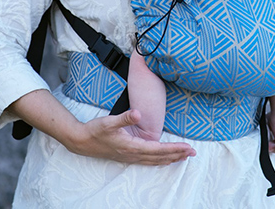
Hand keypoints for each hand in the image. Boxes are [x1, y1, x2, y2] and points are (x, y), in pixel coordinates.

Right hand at [69, 109, 196, 165]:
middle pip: (160, 157)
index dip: (174, 148)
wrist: (81, 141)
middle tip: (193, 153)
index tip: (188, 147)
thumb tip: (138, 113)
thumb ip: (124, 118)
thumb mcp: (109, 121)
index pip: (159, 149)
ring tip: (184, 157)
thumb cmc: (95, 130)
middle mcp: (133, 154)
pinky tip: (164, 159)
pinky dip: (160, 160)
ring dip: (170, 158)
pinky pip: (148, 161)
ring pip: (155, 161)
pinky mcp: (127, 156)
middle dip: (178, 154)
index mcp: (132, 146)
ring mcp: (130, 157)